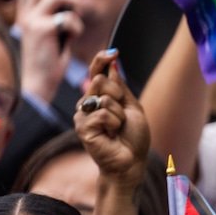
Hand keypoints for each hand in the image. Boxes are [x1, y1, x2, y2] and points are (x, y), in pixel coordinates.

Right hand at [14, 0, 84, 101]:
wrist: (39, 82)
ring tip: (76, 23)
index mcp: (31, 12)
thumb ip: (60, 16)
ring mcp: (34, 19)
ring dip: (75, 4)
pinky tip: (72, 38)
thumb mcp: (55, 33)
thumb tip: (74, 0)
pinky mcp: (42, 29)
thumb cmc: (50, 60)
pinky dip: (77, 26)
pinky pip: (68, 17)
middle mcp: (29, 12)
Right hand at [77, 51, 149, 189]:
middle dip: (118, 96)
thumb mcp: (132, 107)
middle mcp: (87, 104)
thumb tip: (113, 63)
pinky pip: (102, 114)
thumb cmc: (133, 138)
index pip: (97, 73)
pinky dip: (114, 123)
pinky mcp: (82, 127)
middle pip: (100, 81)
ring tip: (117, 128)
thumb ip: (120, 87)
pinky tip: (112, 135)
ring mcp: (82, 115)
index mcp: (99, 97)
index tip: (112, 53)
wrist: (131, 161)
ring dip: (119, 114)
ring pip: (103, 98)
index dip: (101, 61)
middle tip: (122, 115)